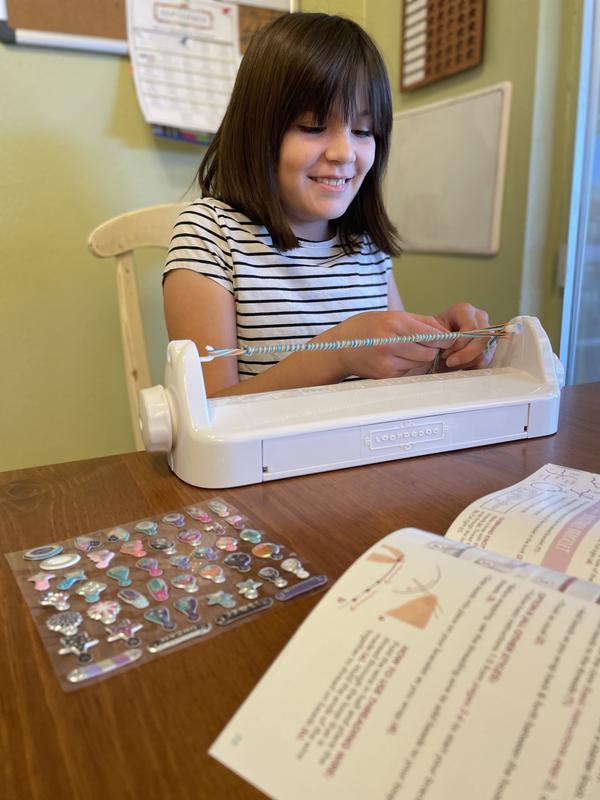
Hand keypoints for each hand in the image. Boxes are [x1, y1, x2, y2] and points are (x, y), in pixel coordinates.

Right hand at [320, 311, 449, 378]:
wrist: (340, 347)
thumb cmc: (366, 327)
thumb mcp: (392, 315)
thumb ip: (422, 322)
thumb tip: (446, 331)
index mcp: (394, 324)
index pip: (433, 336)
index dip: (444, 339)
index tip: (446, 339)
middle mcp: (390, 344)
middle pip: (429, 352)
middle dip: (432, 349)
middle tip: (425, 343)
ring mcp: (387, 362)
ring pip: (421, 363)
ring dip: (420, 357)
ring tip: (406, 349)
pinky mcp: (386, 375)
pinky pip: (409, 371)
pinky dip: (408, 364)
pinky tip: (395, 357)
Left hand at [434, 303, 491, 369]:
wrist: (434, 343)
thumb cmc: (432, 336)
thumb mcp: (431, 334)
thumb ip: (440, 337)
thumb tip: (450, 345)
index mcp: (464, 311)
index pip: (471, 327)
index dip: (459, 343)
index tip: (445, 354)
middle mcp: (479, 319)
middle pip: (482, 338)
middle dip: (465, 355)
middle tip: (449, 363)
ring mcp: (486, 333)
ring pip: (484, 352)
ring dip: (465, 362)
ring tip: (450, 362)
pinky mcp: (489, 348)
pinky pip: (485, 361)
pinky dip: (470, 367)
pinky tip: (458, 365)